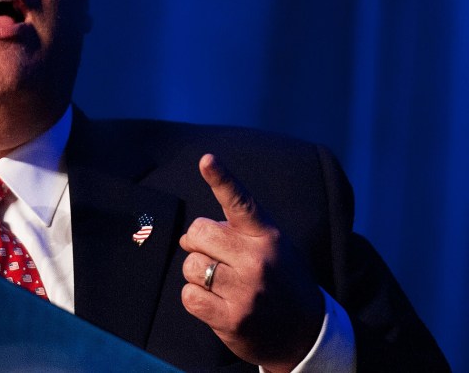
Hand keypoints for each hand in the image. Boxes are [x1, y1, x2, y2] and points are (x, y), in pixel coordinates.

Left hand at [179, 154, 323, 372]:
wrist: (306, 335)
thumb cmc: (280, 280)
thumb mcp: (272, 246)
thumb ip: (238, 232)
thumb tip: (191, 234)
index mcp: (266, 235)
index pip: (240, 201)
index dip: (221, 178)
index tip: (206, 159)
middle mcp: (257, 260)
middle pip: (198, 233)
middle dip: (198, 243)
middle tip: (214, 255)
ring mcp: (244, 290)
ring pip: (190, 265)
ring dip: (197, 273)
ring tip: (221, 283)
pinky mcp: (231, 318)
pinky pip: (188, 295)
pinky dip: (194, 298)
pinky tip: (215, 302)